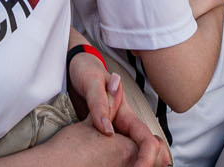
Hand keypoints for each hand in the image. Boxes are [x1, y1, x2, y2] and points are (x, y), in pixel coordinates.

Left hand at [67, 51, 164, 165]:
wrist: (77, 67)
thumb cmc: (86, 72)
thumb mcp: (92, 83)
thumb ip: (100, 104)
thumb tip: (108, 131)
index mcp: (126, 113)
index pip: (146, 139)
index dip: (147, 156)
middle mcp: (125, 124)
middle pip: (146, 149)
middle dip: (147, 164)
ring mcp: (116, 131)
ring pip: (135, 153)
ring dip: (136, 164)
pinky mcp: (106, 135)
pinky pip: (119, 153)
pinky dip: (122, 162)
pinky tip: (112, 166)